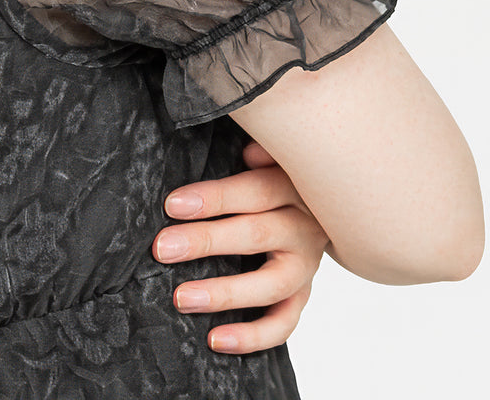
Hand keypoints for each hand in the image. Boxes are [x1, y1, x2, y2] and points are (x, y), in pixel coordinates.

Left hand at [152, 139, 327, 353]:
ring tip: (181, 298)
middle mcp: (304, 228)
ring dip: (225, 293)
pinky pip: (283, 323)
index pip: (254, 191)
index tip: (172, 206)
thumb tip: (250, 154)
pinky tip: (215, 339)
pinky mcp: (302, 294)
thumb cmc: (278, 169)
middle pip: (256, 235)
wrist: (326, 200)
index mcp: (293, 186)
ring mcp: (306, 266)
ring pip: (271, 286)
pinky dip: (253, 336)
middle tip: (162, 249)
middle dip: (206, 242)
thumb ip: (262, 149)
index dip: (214, 198)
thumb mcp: (274, 152)